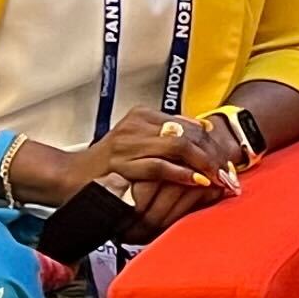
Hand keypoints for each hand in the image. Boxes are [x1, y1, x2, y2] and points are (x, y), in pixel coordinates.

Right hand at [15, 111, 226, 222]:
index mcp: (143, 116)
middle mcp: (136, 124)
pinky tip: (197, 182)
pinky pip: (159, 166)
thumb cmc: (107, 165)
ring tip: (218, 177)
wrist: (70, 176)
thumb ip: (166, 140)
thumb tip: (204, 135)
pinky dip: (182, 174)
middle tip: (228, 172)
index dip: (211, 143)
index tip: (226, 160)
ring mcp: (128, 143)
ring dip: (203, 163)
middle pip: (188, 133)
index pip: (188, 124)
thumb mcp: (138, 145)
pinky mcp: (122, 163)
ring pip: (178, 146)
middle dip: (212, 154)